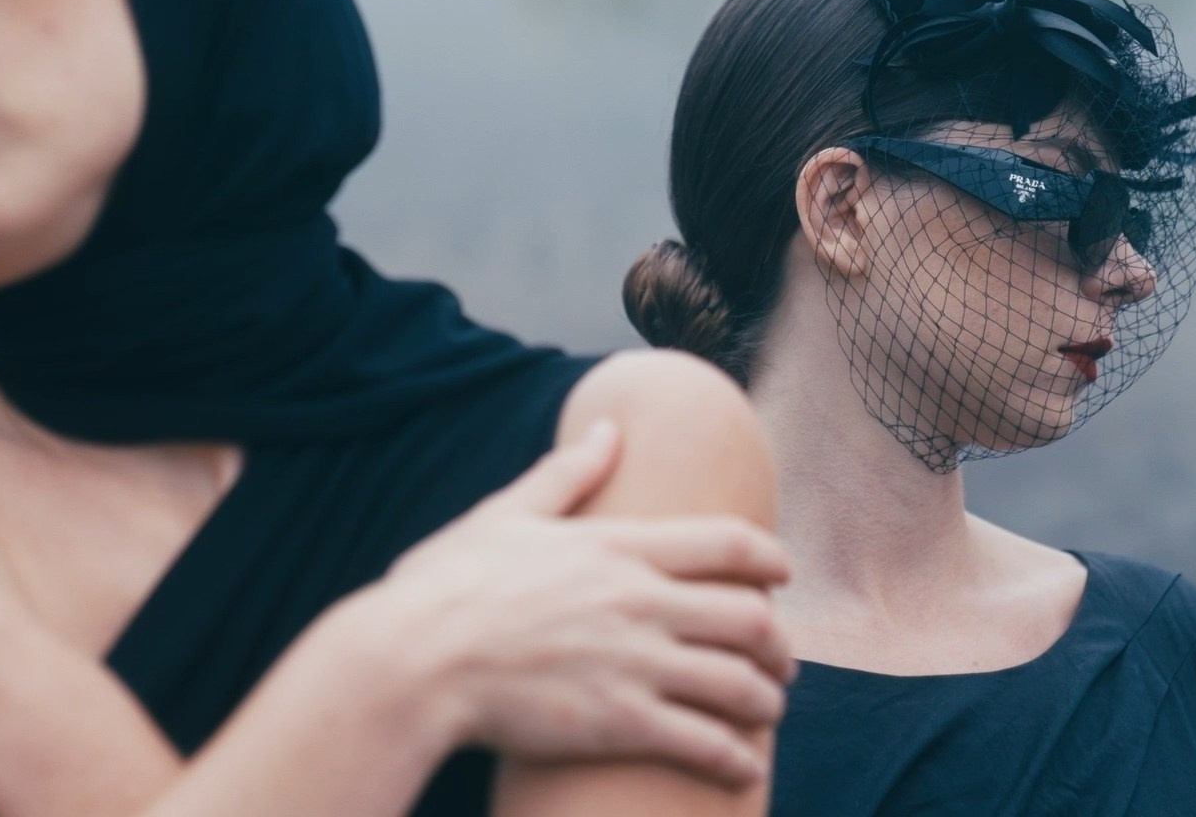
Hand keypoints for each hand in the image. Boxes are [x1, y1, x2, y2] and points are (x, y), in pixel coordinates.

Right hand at [354, 422, 793, 786]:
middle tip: (781, 658)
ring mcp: (634, 663)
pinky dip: (736, 757)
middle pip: (750, 616)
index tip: (784, 573)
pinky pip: (705, 742)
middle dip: (779, 641)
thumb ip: (568, 474)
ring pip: (739, 683)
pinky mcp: (620, 721)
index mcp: (617, 547)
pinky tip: (745, 766)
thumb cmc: (448, 586)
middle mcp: (639, 602)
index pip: (727, 543)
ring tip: (767, 711)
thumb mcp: (508, 515)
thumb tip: (609, 429)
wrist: (412, 661)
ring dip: (766, 700)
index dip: (771, 558)